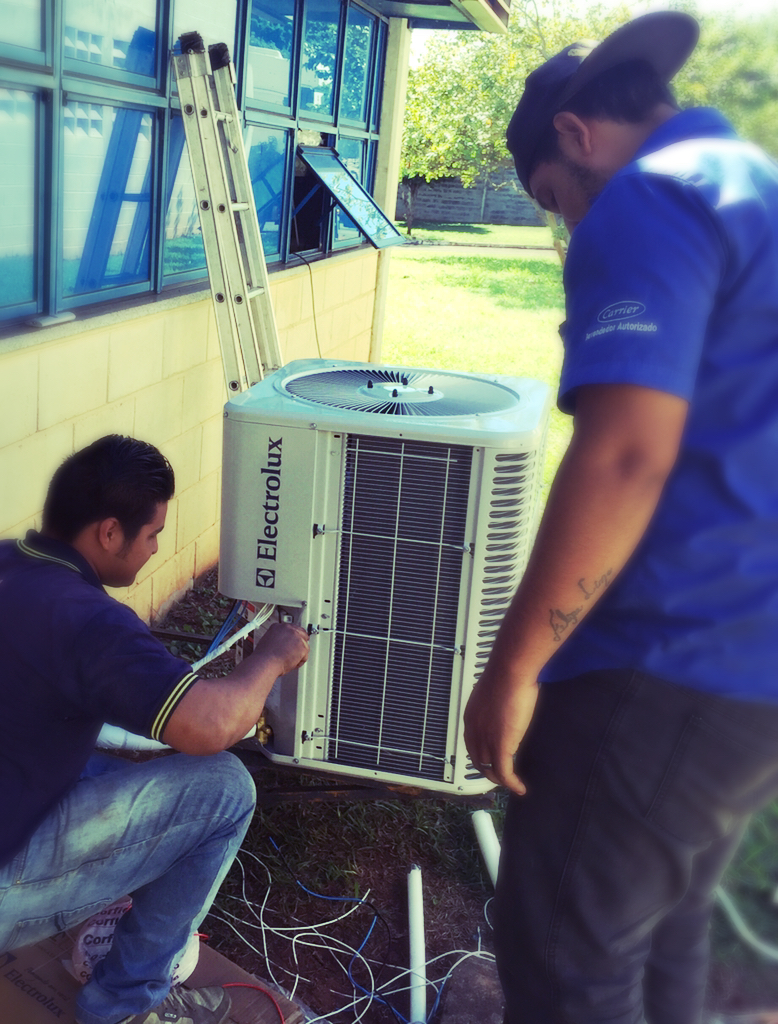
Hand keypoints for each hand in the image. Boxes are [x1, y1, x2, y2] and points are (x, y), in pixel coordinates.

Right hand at [254, 621, 309, 674]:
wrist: (265, 663)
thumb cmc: (264, 657)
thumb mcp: (267, 640)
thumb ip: (277, 638)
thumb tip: (282, 642)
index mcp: (278, 626)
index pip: (291, 628)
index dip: (293, 637)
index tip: (292, 642)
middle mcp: (288, 629)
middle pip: (301, 633)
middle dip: (299, 642)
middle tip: (295, 652)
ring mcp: (297, 636)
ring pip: (304, 645)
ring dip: (299, 653)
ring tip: (289, 660)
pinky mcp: (302, 646)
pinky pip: (305, 655)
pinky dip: (300, 661)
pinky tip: (291, 663)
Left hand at [463, 664, 537, 795]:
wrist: (510, 671)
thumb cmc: (507, 674)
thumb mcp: (496, 691)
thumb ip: (497, 703)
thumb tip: (507, 704)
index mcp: (471, 717)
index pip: (472, 744)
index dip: (481, 755)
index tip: (492, 760)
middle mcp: (474, 730)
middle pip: (478, 760)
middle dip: (489, 771)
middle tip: (502, 776)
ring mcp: (486, 739)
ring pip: (490, 769)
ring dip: (501, 779)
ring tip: (512, 783)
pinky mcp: (501, 745)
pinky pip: (504, 772)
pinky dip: (512, 783)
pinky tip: (520, 788)